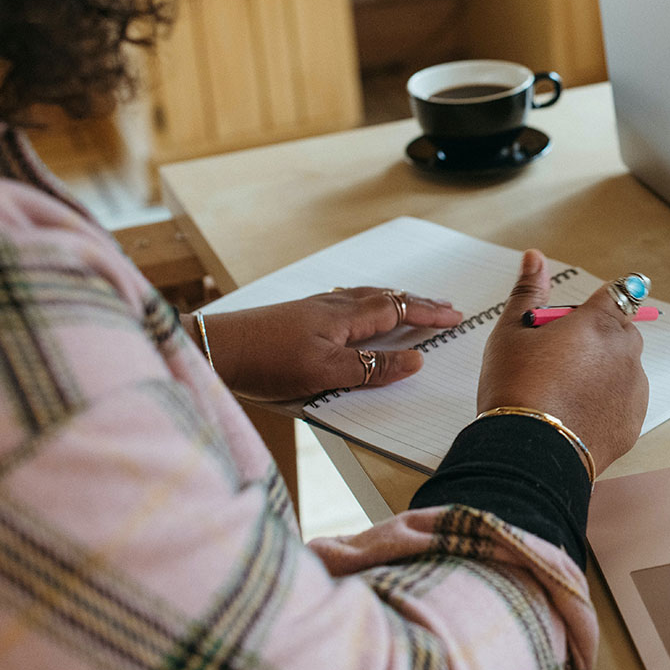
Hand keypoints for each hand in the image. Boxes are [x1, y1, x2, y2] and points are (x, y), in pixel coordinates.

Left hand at [192, 288, 463, 400]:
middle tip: (445, 307)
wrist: (214, 348)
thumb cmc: (265, 361)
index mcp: (345, 317)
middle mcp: (333, 305)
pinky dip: (369, 302)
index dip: (428, 313)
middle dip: (418, 303)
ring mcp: (315, 307)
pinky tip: (360, 309)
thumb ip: (370, 368)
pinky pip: (348, 301)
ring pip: (367, 297)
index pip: (398, 310)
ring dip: (395, 300)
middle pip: (386, 297)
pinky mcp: (299, 315)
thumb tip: (415, 361)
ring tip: (412, 304)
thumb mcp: (324, 373)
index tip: (455, 316)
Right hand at [477, 250, 648, 475]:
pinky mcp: (633, 421)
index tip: (585, 316)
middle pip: (620, 331)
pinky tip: (575, 413)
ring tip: (563, 391)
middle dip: (597, 338)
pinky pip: (625, 401)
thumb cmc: (515, 387)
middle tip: (558, 359)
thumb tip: (535, 257)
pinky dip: (607, 403)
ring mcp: (633, 388)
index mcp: (598, 322)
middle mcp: (625, 351)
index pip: (619, 292)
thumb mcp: (512, 332)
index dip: (601, 302)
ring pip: (624, 367)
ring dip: (604, 371)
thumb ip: (529, 290)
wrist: (527, 452)